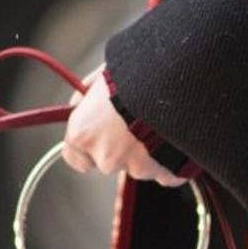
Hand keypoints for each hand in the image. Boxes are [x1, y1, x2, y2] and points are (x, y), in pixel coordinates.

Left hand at [61, 61, 186, 186]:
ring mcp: (135, 168)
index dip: (86, 147)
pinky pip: (165, 172)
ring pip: (138, 166)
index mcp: (83, 133)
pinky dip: (169, 162)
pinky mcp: (163, 174)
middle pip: (108, 161)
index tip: (95, 139)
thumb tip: (80, 102)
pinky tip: (174, 140)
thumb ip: (87, 95)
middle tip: (134, 124)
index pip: (73, 156)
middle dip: (119, 148)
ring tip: (157, 125)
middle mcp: (105, 156)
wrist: (174, 82)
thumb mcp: (103, 75)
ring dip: (146, 152)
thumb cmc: (136, 74)